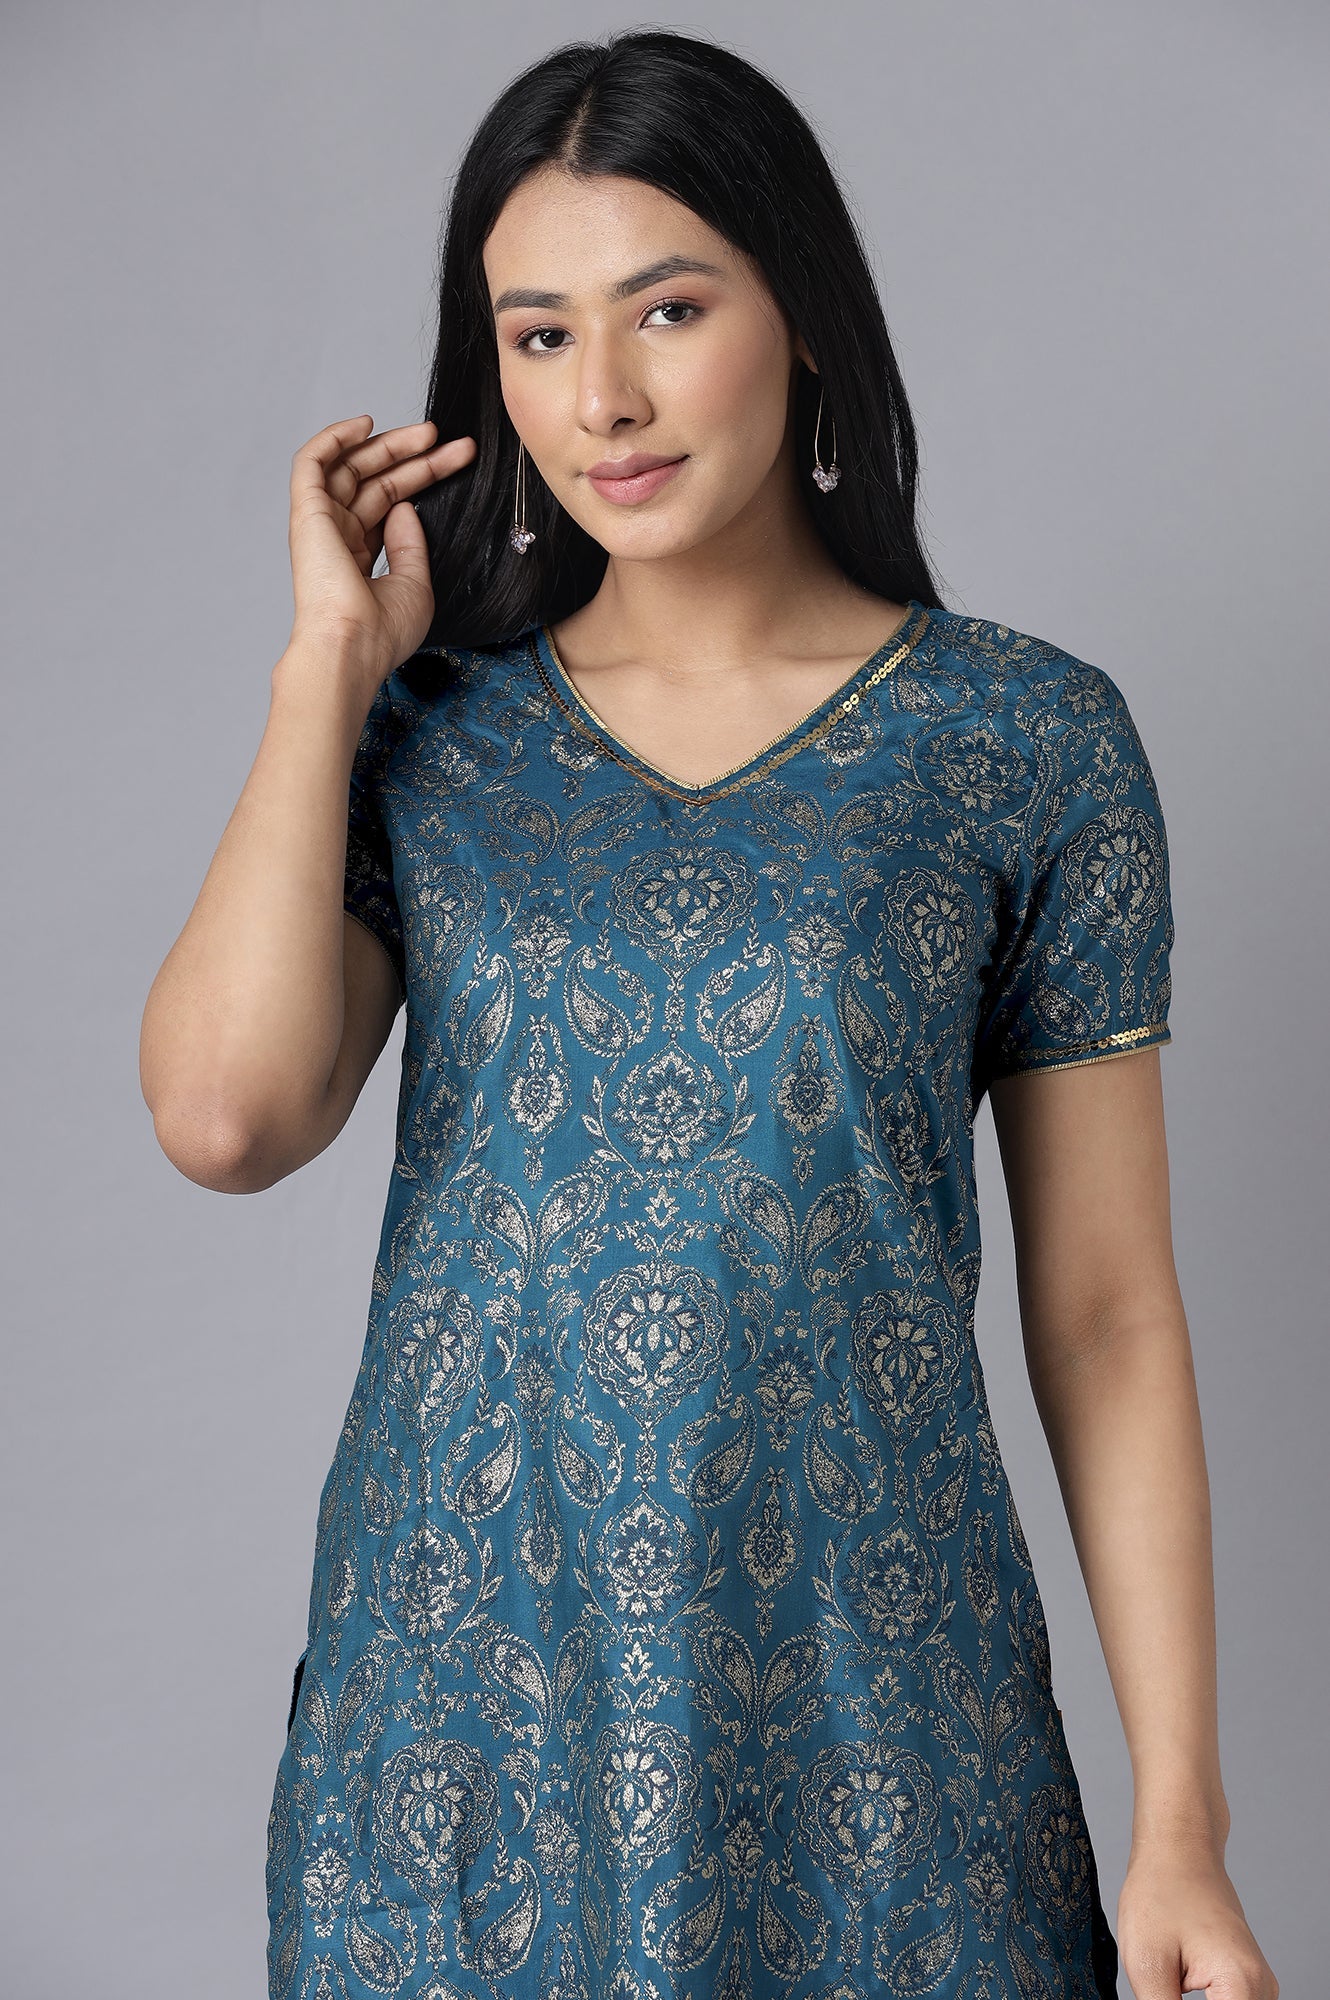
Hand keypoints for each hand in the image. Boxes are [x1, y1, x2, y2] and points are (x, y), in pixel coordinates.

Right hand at [286, 414, 475, 677]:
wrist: (352, 647)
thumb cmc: (381, 632)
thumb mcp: (414, 583)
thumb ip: (411, 543)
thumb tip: (406, 506)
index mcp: (360, 554)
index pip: (391, 501)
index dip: (423, 476)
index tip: (458, 458)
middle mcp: (339, 535)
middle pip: (376, 480)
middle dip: (413, 456)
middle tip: (447, 439)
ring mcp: (321, 523)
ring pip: (352, 466)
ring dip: (388, 444)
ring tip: (428, 432)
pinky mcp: (306, 513)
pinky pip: (313, 462)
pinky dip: (335, 438)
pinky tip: (366, 424)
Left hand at [1117, 1848, 1278, 1997]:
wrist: (1178, 1849)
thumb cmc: (1160, 1893)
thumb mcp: (1148, 1965)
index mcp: (1243, 1988)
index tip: (1164, 1999)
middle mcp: (1262, 1991)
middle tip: (1162, 1992)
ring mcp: (1259, 1988)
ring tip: (1167, 1983)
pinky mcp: (1247, 1983)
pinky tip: (1172, 1991)